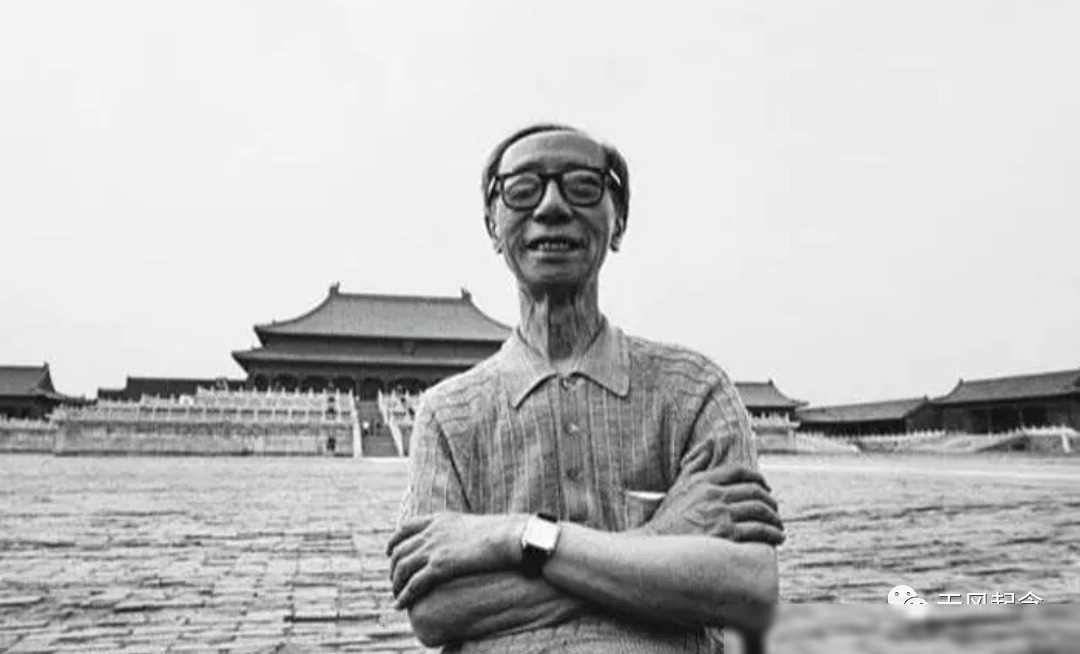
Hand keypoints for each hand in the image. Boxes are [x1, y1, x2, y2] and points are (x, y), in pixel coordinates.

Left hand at [386, 512, 525, 608]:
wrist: (509, 536)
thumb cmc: (500, 534)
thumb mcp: (472, 525)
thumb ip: (459, 531)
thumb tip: (463, 542)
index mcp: (439, 519)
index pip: (405, 528)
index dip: (394, 541)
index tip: (390, 552)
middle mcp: (431, 532)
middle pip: (400, 550)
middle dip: (393, 567)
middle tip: (395, 581)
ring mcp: (434, 548)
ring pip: (401, 568)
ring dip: (396, 584)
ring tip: (397, 596)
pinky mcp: (440, 566)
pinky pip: (413, 584)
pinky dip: (404, 596)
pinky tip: (401, 605)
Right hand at [644, 465, 784, 544]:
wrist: (656, 550)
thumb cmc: (667, 521)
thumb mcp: (678, 487)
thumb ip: (695, 465)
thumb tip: (710, 443)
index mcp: (703, 481)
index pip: (739, 471)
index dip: (758, 478)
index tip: (766, 488)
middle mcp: (713, 494)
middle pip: (754, 491)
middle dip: (771, 502)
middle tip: (775, 511)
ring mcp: (720, 514)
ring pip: (760, 510)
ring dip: (775, 519)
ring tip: (779, 528)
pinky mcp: (726, 535)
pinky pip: (758, 530)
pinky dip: (772, 533)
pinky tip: (776, 538)